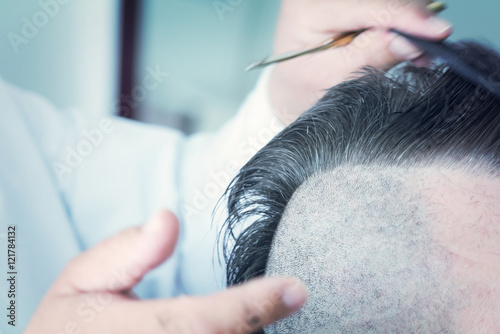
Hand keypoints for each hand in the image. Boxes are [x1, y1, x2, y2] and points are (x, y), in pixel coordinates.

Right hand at [25, 210, 306, 332]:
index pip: (203, 322)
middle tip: (284, 295)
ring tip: (263, 306)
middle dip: (258, 320)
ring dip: (248, 331)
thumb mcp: (82, 280)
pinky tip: (239, 324)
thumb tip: (169, 218)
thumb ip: (126, 252)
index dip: (252, 305)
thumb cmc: (68, 328)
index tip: (295, 288)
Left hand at [269, 0, 452, 123]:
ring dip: (408, 18)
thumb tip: (409, 40)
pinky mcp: (349, 0)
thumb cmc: (305, 87)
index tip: (439, 32)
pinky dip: (400, 18)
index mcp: (306, 8)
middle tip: (426, 51)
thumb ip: (370, 56)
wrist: (293, 86)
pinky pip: (384, 3)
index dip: (407, 17)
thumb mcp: (334, 78)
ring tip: (414, 51)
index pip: (369, 5)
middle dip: (411, 18)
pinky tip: (403, 40)